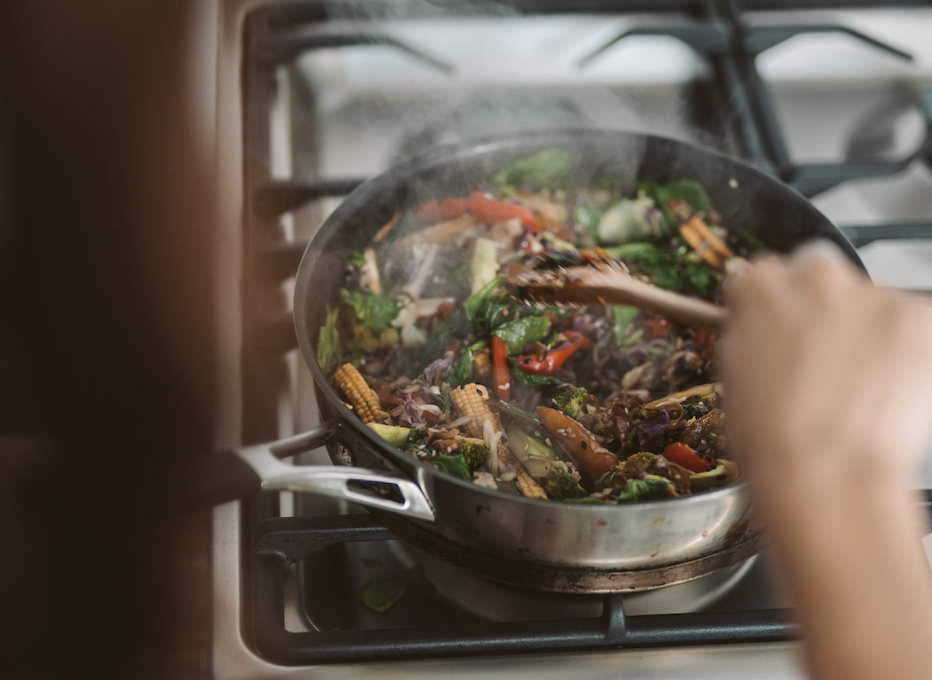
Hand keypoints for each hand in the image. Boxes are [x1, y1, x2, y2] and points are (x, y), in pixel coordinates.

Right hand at [720, 241, 931, 490]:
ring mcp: (872, 295)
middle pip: (821, 273)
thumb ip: (753, 331)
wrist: (826, 472)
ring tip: (860, 386)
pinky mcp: (920, 318)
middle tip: (824, 357)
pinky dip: (907, 350)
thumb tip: (767, 326)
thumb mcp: (734, 373)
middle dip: (823, 306)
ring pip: (872, 302)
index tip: (780, 331)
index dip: (774, 308)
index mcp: (760, 287)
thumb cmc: (772, 436)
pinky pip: (914, 324)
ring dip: (867, 330)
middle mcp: (816, 278)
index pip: (765, 276)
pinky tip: (888, 387)